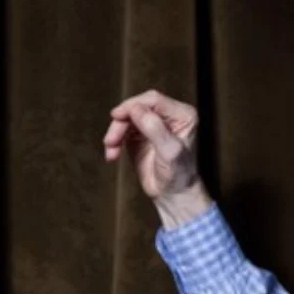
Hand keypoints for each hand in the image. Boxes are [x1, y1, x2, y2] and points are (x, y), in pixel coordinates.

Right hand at [103, 89, 211, 228]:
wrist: (172, 193)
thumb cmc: (178, 174)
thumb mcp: (169, 152)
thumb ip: (155, 129)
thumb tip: (136, 109)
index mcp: (183, 115)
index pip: (154, 100)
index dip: (133, 105)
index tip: (116, 116)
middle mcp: (169, 116)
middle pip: (138, 106)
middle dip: (121, 122)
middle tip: (111, 140)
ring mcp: (153, 123)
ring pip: (127, 117)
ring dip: (115, 133)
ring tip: (111, 151)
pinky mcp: (140, 133)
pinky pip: (122, 129)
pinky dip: (115, 140)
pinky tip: (112, 155)